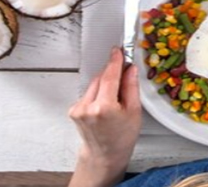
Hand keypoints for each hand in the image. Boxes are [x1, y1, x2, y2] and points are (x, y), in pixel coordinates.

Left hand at [67, 48, 140, 186]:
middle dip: (112, 76)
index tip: (118, 51)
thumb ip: (131, 87)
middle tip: (124, 79)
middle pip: (100, 78)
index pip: (109, 76)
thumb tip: (130, 69)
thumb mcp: (134, 112)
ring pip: (93, 85)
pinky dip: (97, 94)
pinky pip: (88, 93)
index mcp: (104, 108)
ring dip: (104, 86)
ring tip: (114, 102)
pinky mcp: (73, 110)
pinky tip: (104, 107)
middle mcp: (87, 107)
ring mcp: (78, 109)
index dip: (115, 61)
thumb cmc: (121, 138)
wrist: (104, 155)